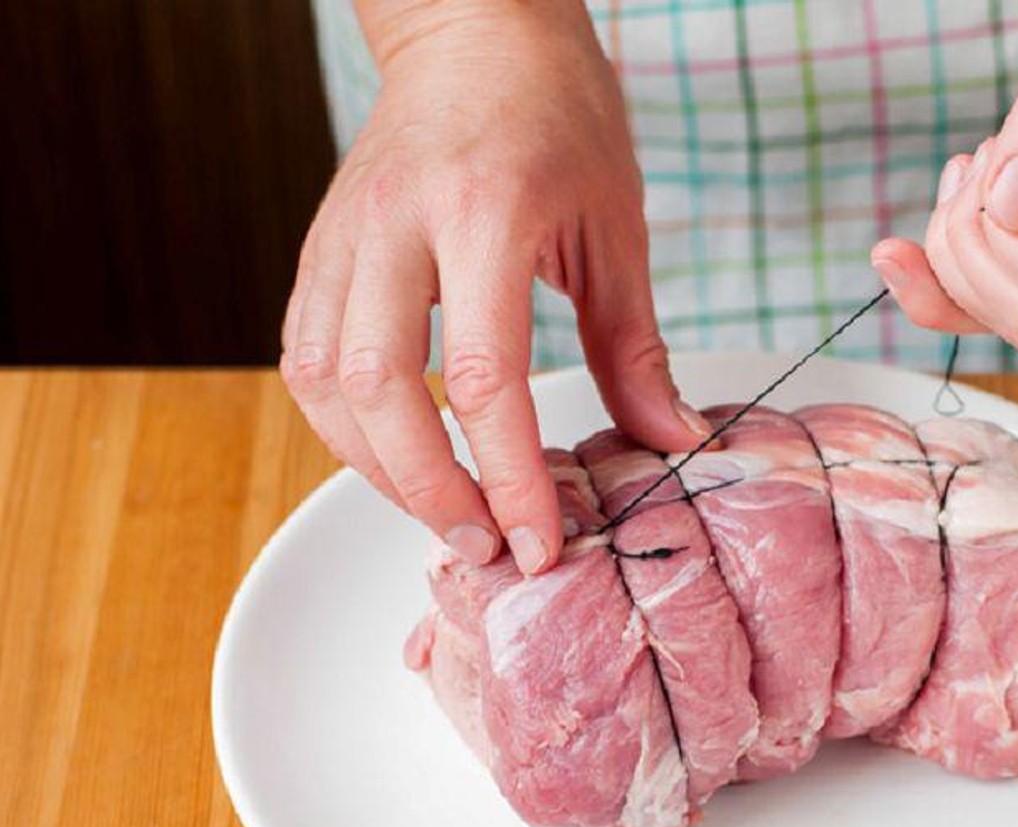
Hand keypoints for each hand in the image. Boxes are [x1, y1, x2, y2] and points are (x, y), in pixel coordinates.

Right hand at [280, 0, 710, 572]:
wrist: (474, 33)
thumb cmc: (557, 116)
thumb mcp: (616, 226)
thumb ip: (634, 346)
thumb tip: (670, 442)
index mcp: (485, 210)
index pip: (483, 375)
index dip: (509, 475)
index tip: (539, 542)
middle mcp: (397, 223)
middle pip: (381, 390)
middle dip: (431, 490)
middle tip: (486, 545)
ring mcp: (344, 236)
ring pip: (326, 383)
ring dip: (379, 469)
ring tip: (444, 513)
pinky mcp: (320, 251)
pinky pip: (307, 359)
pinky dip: (346, 427)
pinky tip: (395, 457)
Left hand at [872, 0, 1017, 353]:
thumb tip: (1017, 205)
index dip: (1001, 246)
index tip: (995, 158)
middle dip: (971, 249)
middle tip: (979, 158)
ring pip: (1007, 315)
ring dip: (958, 246)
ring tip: (979, 160)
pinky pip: (997, 298)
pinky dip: (942, 276)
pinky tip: (928, 221)